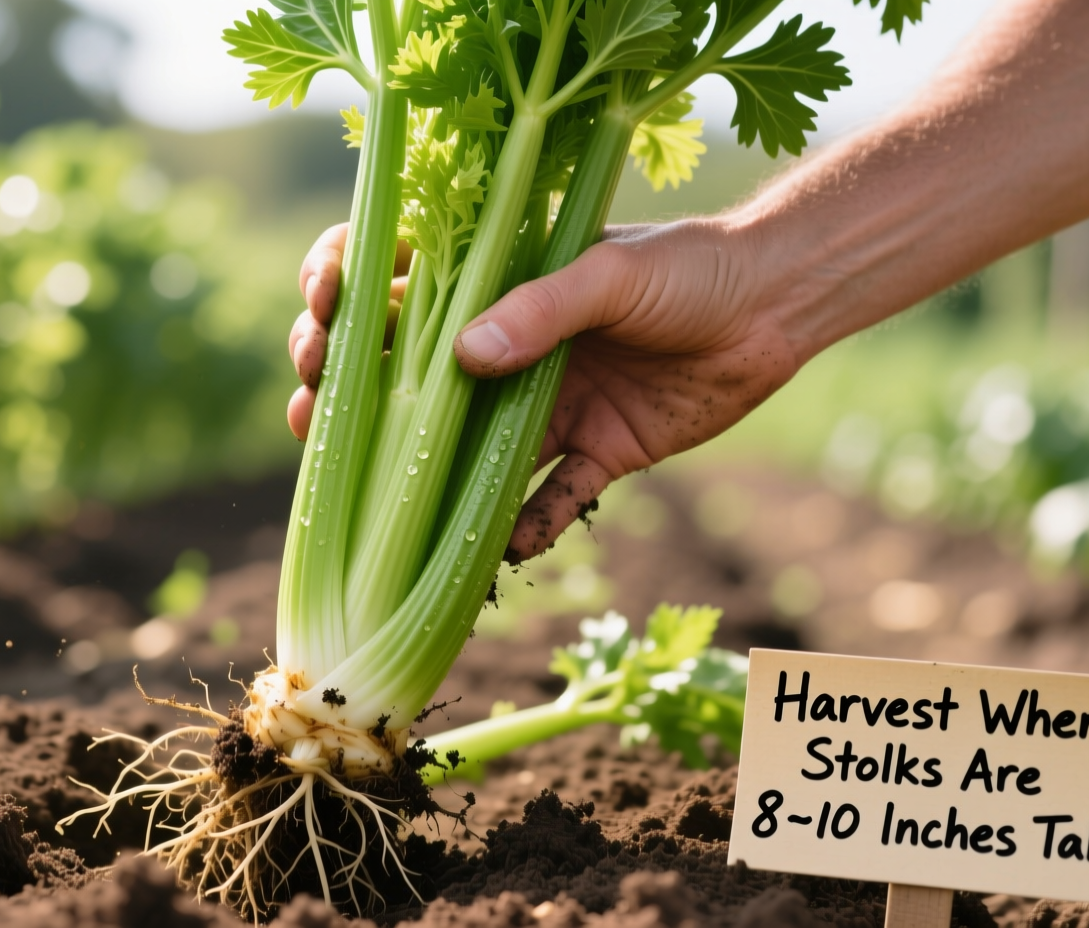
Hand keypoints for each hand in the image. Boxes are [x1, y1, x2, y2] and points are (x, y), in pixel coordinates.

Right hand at [290, 216, 800, 561]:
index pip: (392, 277)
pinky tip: (502, 550)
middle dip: (345, 397)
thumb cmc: (691, 265)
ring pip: (460, 452)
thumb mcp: (611, 270)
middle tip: (309, 415)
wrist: (779, 306)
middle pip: (401, 376)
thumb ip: (540, 309)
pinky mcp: (594, 452)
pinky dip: (528, 530)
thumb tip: (462, 356)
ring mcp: (544, 403)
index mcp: (496, 281)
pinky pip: (549, 502)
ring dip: (413, 482)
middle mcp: (506, 346)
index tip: (318, 315)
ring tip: (367, 503)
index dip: (341, 291)